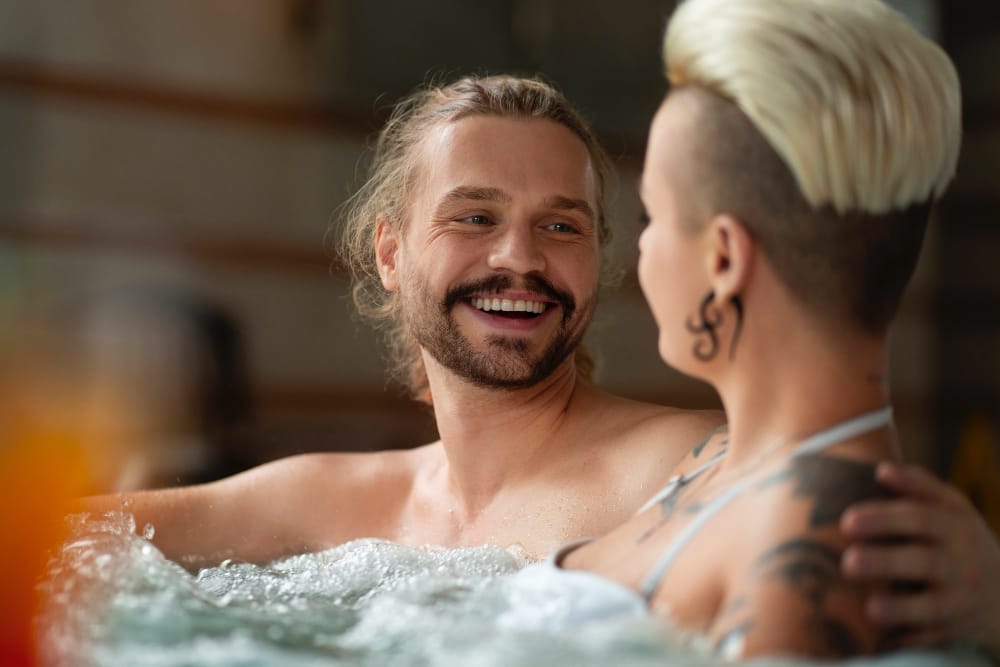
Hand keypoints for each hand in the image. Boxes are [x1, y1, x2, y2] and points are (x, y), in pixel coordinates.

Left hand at [839, 461, 999, 651]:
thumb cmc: (958, 541)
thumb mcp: (952, 508)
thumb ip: (919, 485)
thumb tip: (881, 469)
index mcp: (955, 527)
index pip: (921, 518)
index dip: (885, 519)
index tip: (847, 522)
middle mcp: (961, 563)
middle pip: (924, 562)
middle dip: (886, 563)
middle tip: (848, 562)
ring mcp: (961, 600)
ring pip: (933, 607)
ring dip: (900, 609)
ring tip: (870, 608)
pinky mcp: (956, 630)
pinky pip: (933, 639)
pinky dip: (911, 640)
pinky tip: (884, 641)